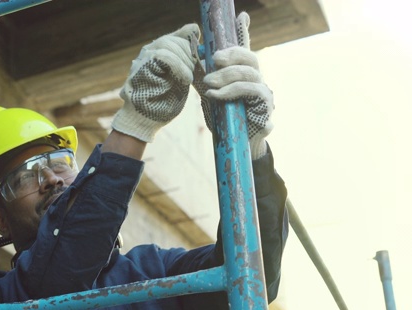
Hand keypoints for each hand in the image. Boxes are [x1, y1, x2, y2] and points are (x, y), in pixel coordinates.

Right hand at [112, 24, 199, 142]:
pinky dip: (179, 67)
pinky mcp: (142, 65)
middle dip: (190, 55)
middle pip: (176, 39)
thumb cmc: (163, 103)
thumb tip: (200, 47)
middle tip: (192, 74)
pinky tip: (184, 80)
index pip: (181, 33)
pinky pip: (164, 56)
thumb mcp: (180, 80)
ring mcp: (144, 57)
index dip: (193, 41)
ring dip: (184, 62)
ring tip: (187, 79)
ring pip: (169, 44)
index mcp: (160, 51)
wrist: (145, 120)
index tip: (200, 56)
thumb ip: (187, 64)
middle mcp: (149, 50)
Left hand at [193, 12, 273, 159]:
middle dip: (231, 54)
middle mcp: (256, 78)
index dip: (244, 32)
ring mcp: (263, 90)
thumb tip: (194, 55)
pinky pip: (249, 90)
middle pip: (249, 56)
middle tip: (214, 59)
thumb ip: (206, 75)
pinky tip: (215, 95)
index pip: (244, 49)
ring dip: (225, 75)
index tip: (241, 16)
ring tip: (208, 82)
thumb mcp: (211, 93)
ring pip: (249, 72)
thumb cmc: (225, 117)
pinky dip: (229, 91)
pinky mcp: (264, 104)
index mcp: (243, 73)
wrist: (236, 144)